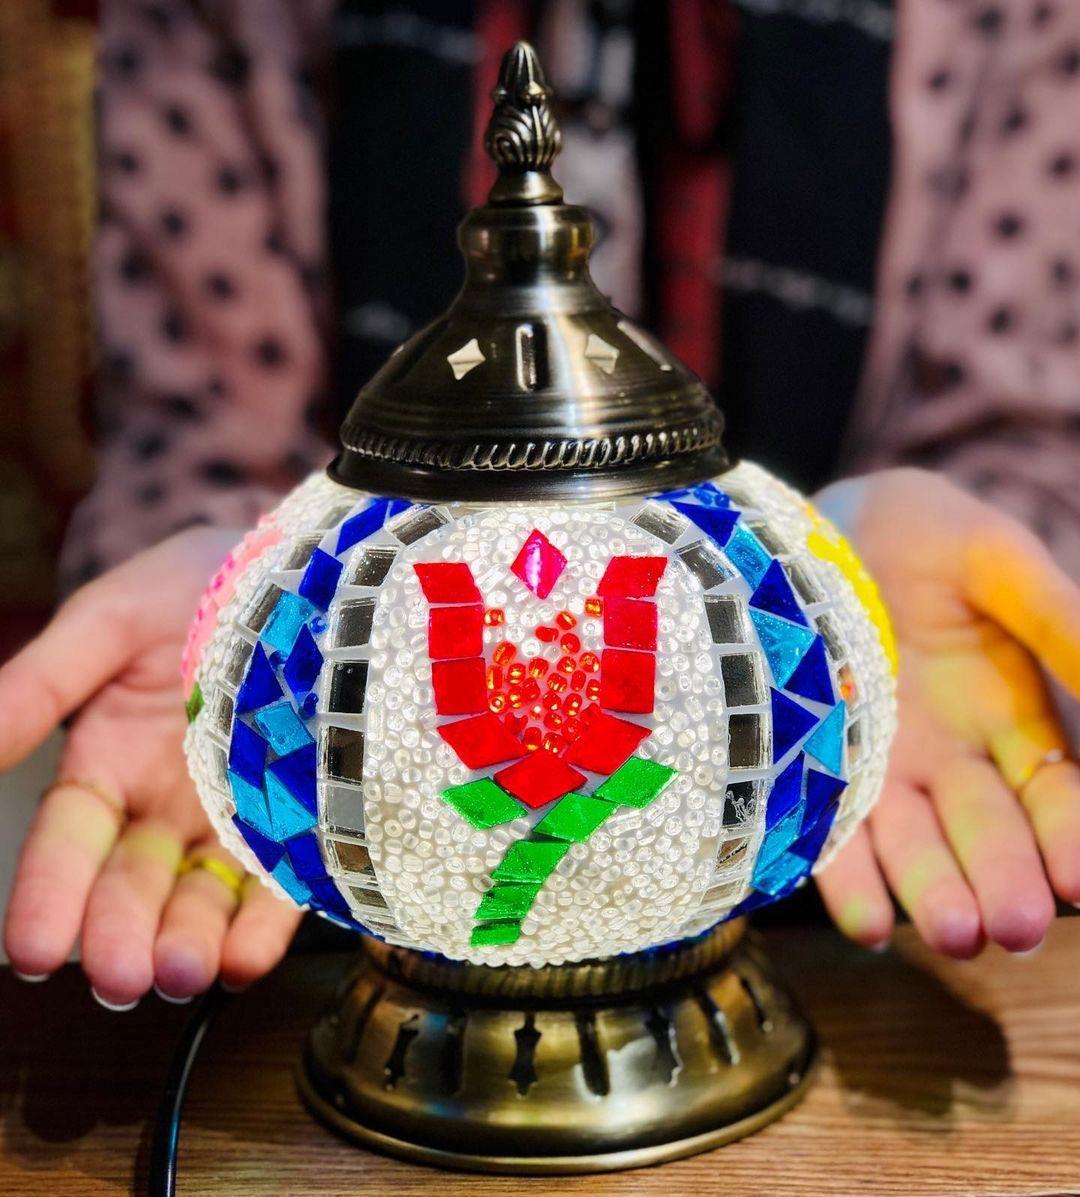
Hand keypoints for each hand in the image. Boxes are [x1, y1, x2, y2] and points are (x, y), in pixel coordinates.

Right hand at [2, 529, 300, 1005]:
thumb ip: (37, 688)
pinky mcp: (300, 818)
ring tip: (185, 975)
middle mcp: (165, 804)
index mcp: (107, 763)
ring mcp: (235, 815)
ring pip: (204, 894)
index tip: (33, 950)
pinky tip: (247, 956)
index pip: (67, 844)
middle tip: (121, 977)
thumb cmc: (195, 586)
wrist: (301, 568)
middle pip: (135, 883)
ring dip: (192, 941)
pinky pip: (282, 879)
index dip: (47, 896)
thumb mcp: (108, 624)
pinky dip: (266, 922)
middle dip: (123, 933)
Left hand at [816, 468, 1079, 956]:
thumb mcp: (1001, 565)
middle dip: (1002, 881)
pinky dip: (846, 877)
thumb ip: (1062, 622)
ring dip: (930, 891)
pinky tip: (863, 921)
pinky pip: (830, 828)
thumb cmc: (926, 534)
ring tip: (951, 934)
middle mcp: (949, 757)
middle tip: (1011, 926)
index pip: (1054, 795)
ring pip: (912, 843)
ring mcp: (879, 765)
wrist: (826, 521)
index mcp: (1009, 716)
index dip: (1069, 837)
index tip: (1078, 879)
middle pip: (984, 833)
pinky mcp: (812, 762)